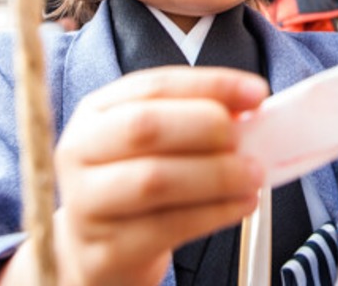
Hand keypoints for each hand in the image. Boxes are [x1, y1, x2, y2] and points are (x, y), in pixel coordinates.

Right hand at [0, 67, 268, 285]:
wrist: (98, 252)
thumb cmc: (134, 185)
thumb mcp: (156, 144)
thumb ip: (193, 119)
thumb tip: (249, 109)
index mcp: (95, 112)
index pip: (154, 85)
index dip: (210, 85)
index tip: (256, 93)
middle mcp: (80, 152)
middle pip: (144, 128)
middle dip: (206, 126)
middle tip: (245, 139)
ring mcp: (87, 203)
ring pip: (155, 180)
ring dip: (217, 174)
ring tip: (253, 174)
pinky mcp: (107, 249)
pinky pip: (167, 227)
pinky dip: (215, 213)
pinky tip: (241, 204)